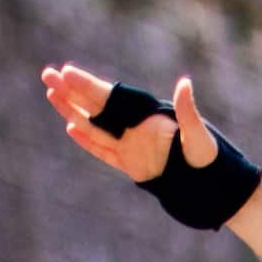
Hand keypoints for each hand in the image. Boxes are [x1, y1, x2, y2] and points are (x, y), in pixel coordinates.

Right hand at [42, 63, 212, 183]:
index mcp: (147, 117)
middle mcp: (136, 128)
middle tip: (47, 74)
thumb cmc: (210, 159)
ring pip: (94, 127)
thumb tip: (184, 84)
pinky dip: (88, 142)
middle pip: (96, 107)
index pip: (111, 98)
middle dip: (71, 91)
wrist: (213, 188)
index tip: (67, 72)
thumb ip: (187, 112)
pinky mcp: (132, 166)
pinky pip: (105, 152)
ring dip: (72, 112)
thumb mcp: (199, 136)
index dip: (88, 85)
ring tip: (51, 94)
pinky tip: (70, 127)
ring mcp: (132, 147)